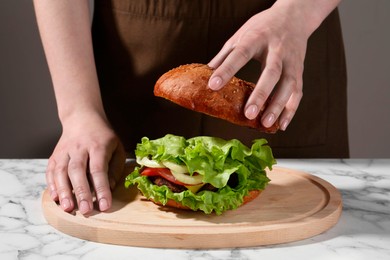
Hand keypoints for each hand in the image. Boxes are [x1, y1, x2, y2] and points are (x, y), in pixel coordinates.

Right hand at [46, 113, 125, 214]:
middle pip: (78, 171)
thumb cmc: (103, 137)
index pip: (99, 169)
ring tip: (68, 208)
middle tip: (86, 210)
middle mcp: (79, 148)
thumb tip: (109, 188)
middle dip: (81, 192)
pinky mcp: (55, 155)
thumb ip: (114, 168)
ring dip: (64, 191)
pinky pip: (51, 171)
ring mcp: (65, 151)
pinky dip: (52, 185)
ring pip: (61, 171)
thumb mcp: (117, 148)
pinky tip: (56, 198)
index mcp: (98, 146)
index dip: (101, 188)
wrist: (82, 118)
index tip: (105, 206)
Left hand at [208, 4, 308, 130]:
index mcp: (258, 37)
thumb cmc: (262, 27)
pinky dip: (290, 110)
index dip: (227, 69)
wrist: (293, 17)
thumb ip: (225, 55)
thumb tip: (207, 74)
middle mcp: (278, 49)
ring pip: (288, 85)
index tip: (213, 85)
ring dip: (278, 106)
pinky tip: (281, 125)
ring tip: (265, 123)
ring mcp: (292, 61)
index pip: (241, 53)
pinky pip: (298, 92)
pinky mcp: (299, 71)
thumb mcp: (241, 35)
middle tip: (249, 113)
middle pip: (272, 72)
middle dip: (261, 94)